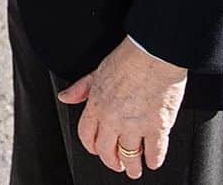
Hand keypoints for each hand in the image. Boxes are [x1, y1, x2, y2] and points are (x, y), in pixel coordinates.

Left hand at [57, 38, 187, 177]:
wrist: (153, 53)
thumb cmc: (128, 59)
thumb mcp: (97, 71)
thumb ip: (81, 88)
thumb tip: (65, 97)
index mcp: (97, 105)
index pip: (86, 136)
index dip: (92, 147)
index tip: (98, 150)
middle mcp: (113, 119)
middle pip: (106, 151)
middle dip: (111, 161)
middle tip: (117, 164)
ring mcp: (134, 125)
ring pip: (129, 158)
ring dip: (132, 167)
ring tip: (135, 169)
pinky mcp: (157, 128)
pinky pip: (153, 154)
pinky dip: (153, 161)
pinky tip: (152, 160)